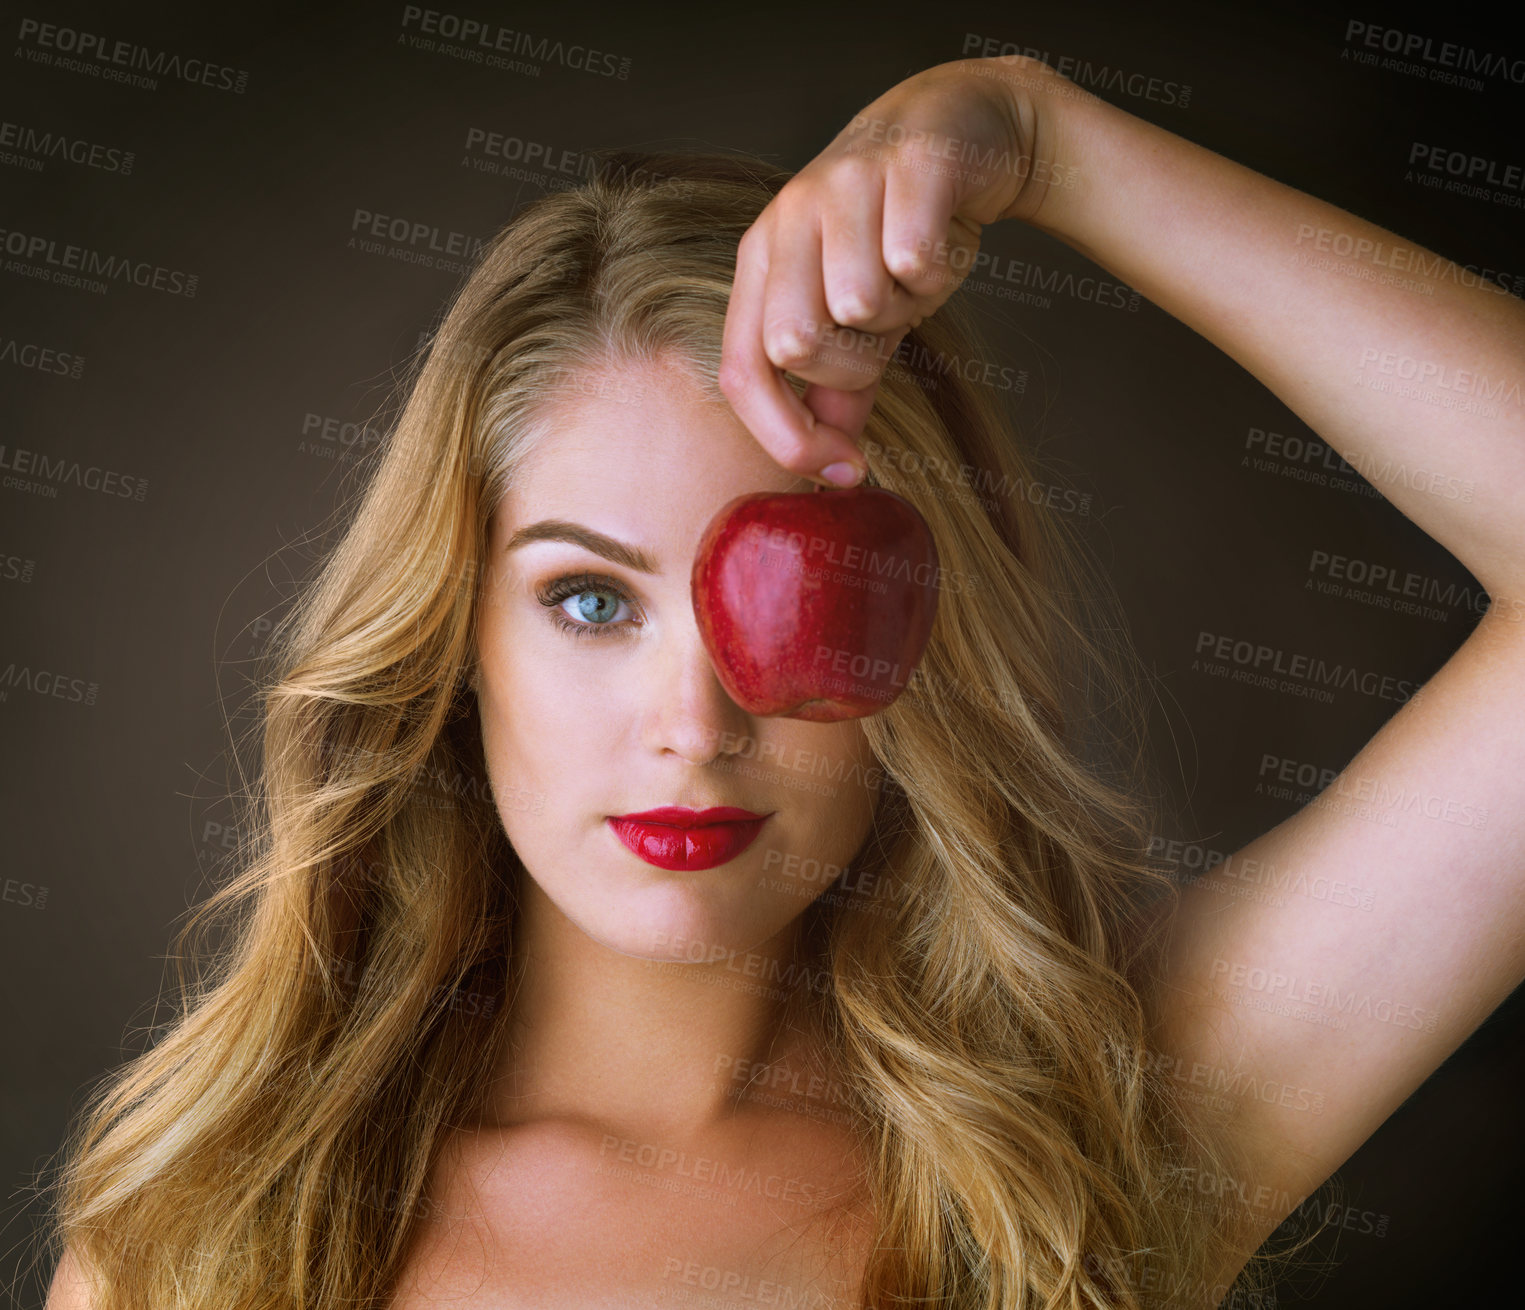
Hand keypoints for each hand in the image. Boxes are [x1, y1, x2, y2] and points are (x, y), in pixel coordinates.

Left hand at [719, 55, 1076, 485]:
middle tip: (886, 331)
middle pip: (794, 343)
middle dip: (855, 363)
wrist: (963, 128)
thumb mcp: (858, 315)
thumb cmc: (897, 231)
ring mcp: (841, 185)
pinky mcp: (904, 165)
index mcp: (762, 263)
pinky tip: (942, 239)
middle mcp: (786, 219)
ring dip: (905, 308)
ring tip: (912, 272)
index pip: (744, 373)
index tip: (844, 470)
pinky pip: (914, 259)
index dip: (787, 437)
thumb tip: (832, 470)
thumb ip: (838, 390)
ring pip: (860, 303)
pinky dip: (940, 270)